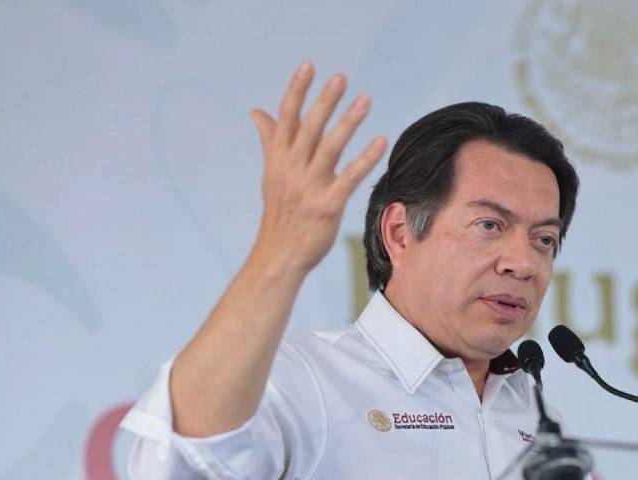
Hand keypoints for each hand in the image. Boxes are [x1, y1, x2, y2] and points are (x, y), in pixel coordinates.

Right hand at [247, 61, 387, 274]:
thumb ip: (270, 140)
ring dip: (348, 122)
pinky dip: (365, 158)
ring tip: (365, 100)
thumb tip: (256, 110)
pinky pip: (349, 178)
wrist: (279, 255)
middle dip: (324, 101)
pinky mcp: (327, 206)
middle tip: (340, 77)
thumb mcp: (271, 174)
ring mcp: (309, 188)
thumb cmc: (280, 212)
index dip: (296, 91)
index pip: (286, 118)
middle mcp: (292, 170)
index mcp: (278, 159)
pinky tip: (380, 141)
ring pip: (329, 148)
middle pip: (308, 128)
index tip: (308, 66)